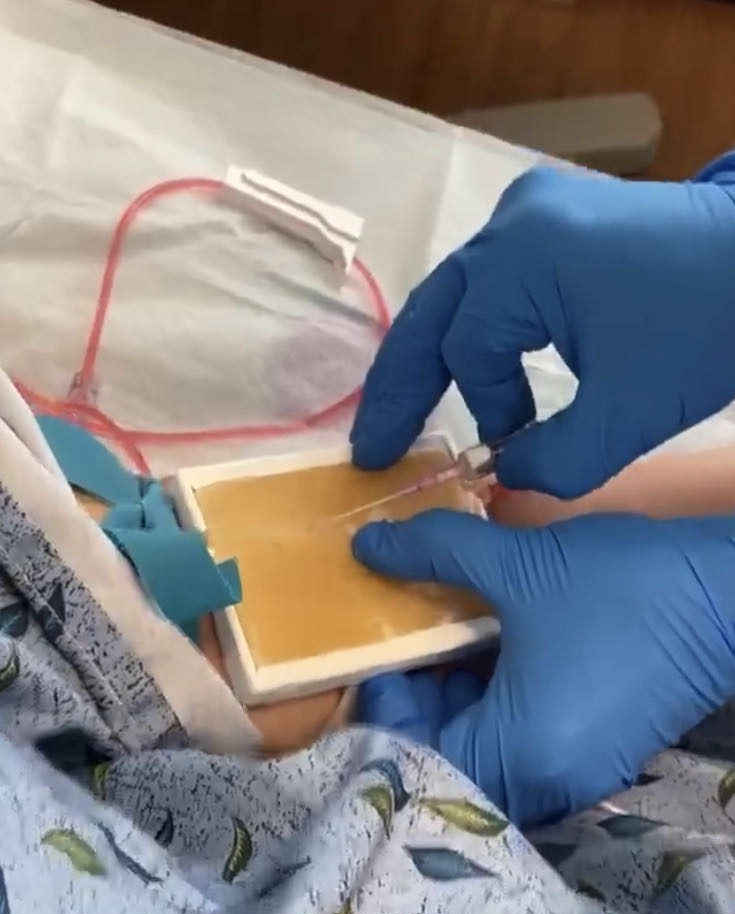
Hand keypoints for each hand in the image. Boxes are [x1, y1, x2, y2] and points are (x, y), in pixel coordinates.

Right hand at [351, 162, 734, 497]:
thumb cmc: (705, 329)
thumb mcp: (628, 415)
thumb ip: (552, 462)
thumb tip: (507, 476)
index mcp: (521, 260)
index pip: (465, 351)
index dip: (480, 410)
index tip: (503, 454)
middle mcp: (511, 223)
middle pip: (430, 315)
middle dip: (399, 388)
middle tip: (372, 450)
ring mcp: (532, 210)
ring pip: (458, 297)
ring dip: (439, 359)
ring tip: (413, 415)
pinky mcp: (555, 216)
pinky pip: (493, 281)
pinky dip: (478, 331)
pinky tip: (475, 369)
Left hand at [352, 510, 734, 826]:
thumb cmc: (624, 589)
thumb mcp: (521, 565)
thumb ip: (435, 554)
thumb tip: (365, 544)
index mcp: (515, 755)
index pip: (412, 756)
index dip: (387, 704)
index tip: (386, 646)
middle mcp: (542, 784)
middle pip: (445, 761)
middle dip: (420, 702)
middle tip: (412, 640)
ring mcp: (577, 773)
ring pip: (485, 753)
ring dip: (459, 701)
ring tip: (450, 638)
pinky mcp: (600, 753)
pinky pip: (523, 745)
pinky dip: (498, 706)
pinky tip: (498, 650)